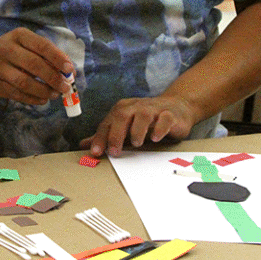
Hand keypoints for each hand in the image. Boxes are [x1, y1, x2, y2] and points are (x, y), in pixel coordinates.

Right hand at [0, 28, 73, 104]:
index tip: (69, 70)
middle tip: (65, 87)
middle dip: (53, 78)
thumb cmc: (9, 51)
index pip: (41, 45)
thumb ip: (44, 54)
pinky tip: (42, 99)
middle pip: (34, 64)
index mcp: (18, 36)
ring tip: (55, 94)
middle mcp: (6, 49)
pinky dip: (33, 99)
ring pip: (24, 82)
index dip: (57, 58)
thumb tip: (67, 71)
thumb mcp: (23, 43)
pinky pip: (17, 95)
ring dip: (43, 91)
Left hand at [79, 95, 196, 157]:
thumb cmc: (146, 119)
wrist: (176, 107)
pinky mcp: (170, 114)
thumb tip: (84, 145)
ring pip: (143, 115)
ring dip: (137, 130)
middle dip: (116, 134)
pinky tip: (155, 138)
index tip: (95, 153)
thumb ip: (106, 135)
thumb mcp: (125, 127)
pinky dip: (159, 128)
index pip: (108, 123)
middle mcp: (136, 107)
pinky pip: (164, 118)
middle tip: (114, 151)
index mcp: (122, 109)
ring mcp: (153, 109)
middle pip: (122, 116)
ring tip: (136, 143)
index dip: (100, 138)